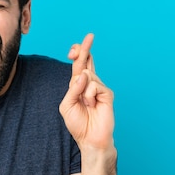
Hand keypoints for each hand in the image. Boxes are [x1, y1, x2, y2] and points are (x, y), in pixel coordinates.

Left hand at [59, 34, 114, 150]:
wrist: (89, 138)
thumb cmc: (77, 123)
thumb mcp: (67, 105)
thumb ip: (72, 89)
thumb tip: (83, 74)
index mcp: (78, 85)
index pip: (78, 65)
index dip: (77, 54)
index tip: (74, 49)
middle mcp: (89, 83)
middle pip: (87, 61)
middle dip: (85, 48)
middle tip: (90, 36)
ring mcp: (99, 88)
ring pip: (87, 75)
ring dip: (82, 90)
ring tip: (86, 104)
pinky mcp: (107, 94)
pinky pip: (94, 85)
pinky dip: (89, 95)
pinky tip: (92, 105)